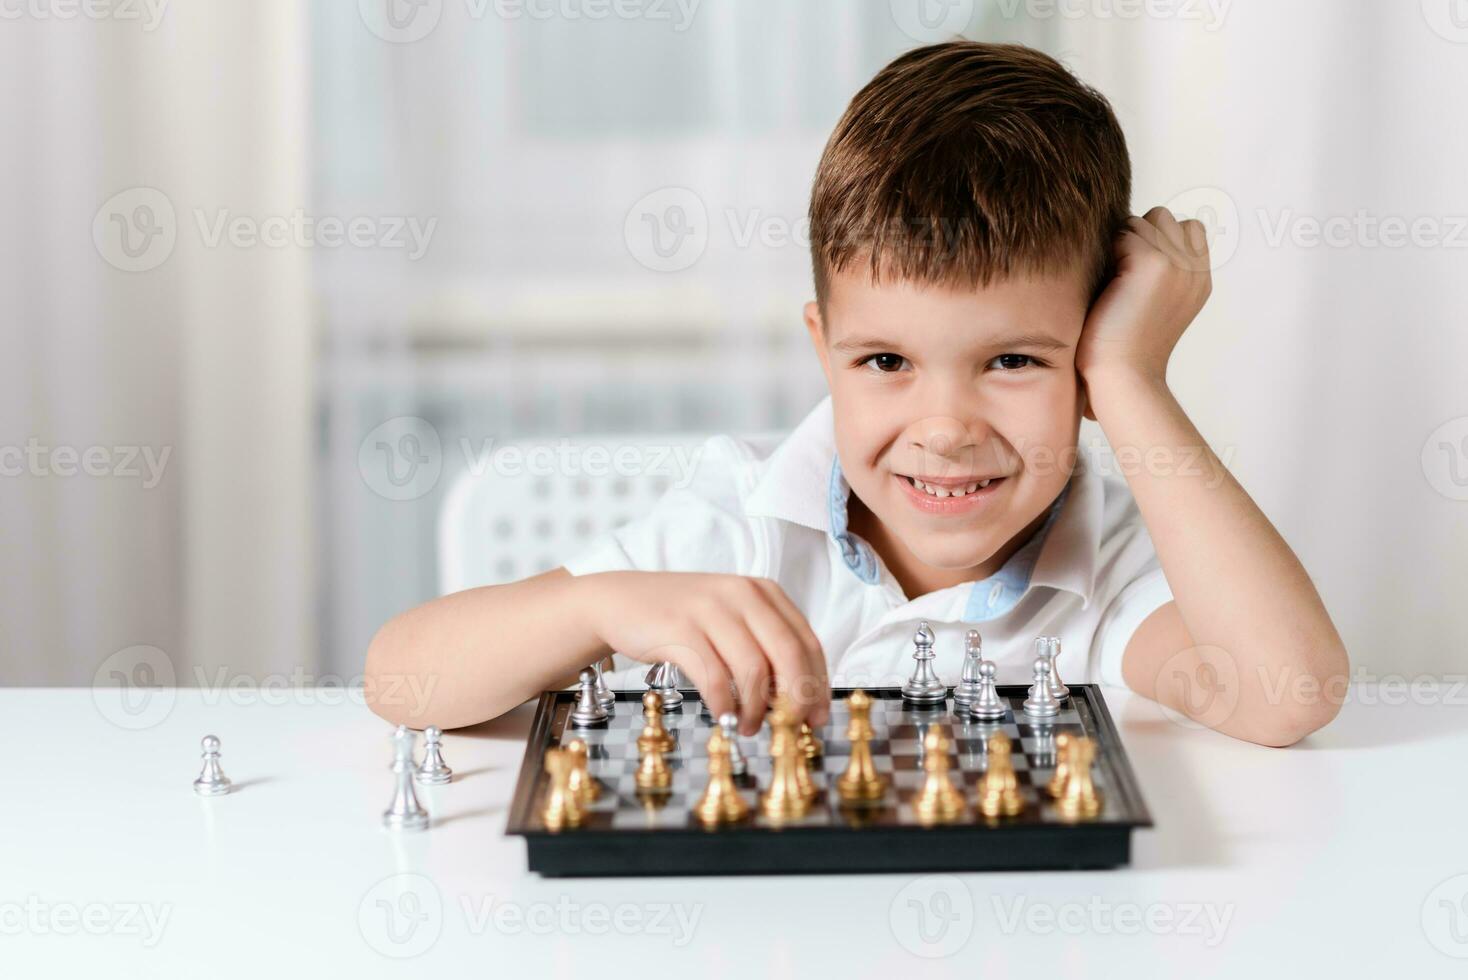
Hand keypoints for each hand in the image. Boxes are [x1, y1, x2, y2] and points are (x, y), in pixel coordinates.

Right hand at [578, 571, 829, 734]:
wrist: (620, 601)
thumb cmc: (682, 620)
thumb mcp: (731, 620)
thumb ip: (763, 648)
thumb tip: (796, 700)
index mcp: (763, 592)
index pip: (806, 641)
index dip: (818, 683)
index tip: (818, 716)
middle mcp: (741, 594)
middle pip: (787, 655)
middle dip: (795, 700)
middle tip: (790, 728)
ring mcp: (710, 609)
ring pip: (753, 670)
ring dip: (755, 709)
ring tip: (748, 726)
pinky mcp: (680, 629)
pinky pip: (714, 678)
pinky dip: (724, 706)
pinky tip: (724, 717)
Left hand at [1076, 207, 1212, 416]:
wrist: (1123, 377)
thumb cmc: (1123, 348)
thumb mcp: (1150, 303)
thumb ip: (1156, 269)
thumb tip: (1130, 232)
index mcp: (1199, 280)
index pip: (1187, 228)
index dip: (1155, 239)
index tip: (1135, 272)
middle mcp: (1195, 269)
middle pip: (1164, 217)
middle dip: (1137, 236)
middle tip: (1121, 276)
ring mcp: (1178, 264)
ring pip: (1144, 220)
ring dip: (1122, 243)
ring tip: (1115, 282)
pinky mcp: (1154, 263)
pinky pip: (1124, 233)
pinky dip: (1110, 254)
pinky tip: (1110, 286)